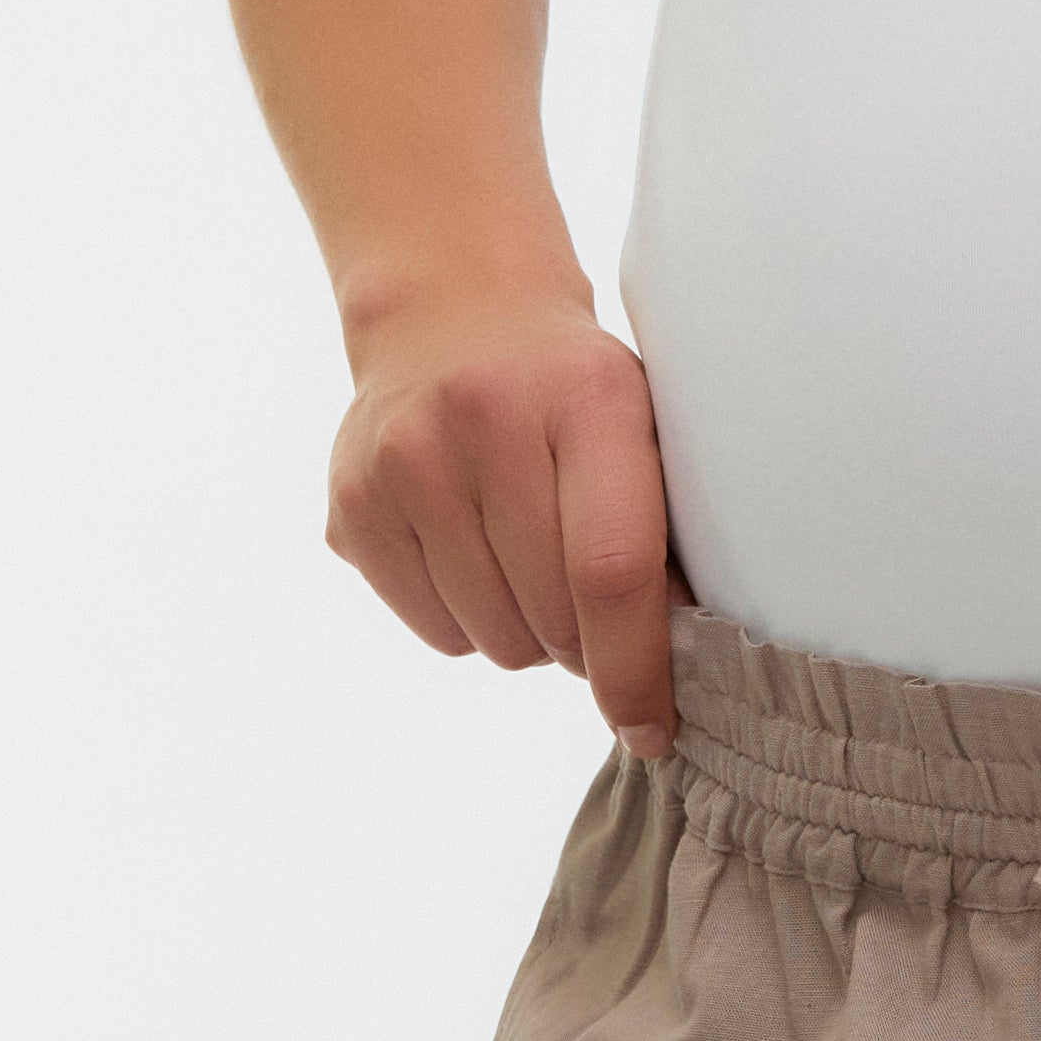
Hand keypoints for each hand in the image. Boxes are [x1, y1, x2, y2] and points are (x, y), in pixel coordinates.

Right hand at [326, 283, 680, 757]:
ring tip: (525, 560)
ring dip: (526, 631)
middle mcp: (485, 416)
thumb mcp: (642, 426)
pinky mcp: (354, 500)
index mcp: (585, 396)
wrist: (450, 313)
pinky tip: (473, 552)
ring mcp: (406, 457)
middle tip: (587, 595)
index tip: (652, 728)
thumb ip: (668, 535)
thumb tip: (686, 667)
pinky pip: (437, 631)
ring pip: (494, 640)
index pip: (610, 572)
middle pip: (551, 621)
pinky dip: (468, 621)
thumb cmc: (570, 394)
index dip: (635, 671)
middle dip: (585, 642)